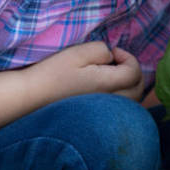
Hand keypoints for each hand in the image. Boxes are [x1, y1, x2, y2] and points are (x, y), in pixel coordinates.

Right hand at [27, 42, 143, 102]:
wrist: (31, 97)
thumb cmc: (53, 73)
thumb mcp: (78, 53)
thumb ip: (101, 50)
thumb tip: (111, 58)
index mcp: (106, 85)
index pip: (134, 73)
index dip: (128, 57)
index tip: (112, 52)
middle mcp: (109, 102)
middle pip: (138, 89)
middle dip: (132, 71)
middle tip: (115, 61)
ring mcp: (103, 113)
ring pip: (131, 101)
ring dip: (128, 85)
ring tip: (110, 73)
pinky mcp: (95, 119)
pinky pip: (119, 110)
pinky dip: (121, 97)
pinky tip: (104, 88)